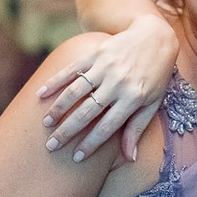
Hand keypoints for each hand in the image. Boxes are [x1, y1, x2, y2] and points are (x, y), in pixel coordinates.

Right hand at [38, 14, 177, 160]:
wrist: (156, 37)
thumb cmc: (155, 76)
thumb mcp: (152, 102)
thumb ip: (138, 128)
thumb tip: (130, 159)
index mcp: (133, 98)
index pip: (107, 127)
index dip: (91, 144)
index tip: (76, 158)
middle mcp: (118, 83)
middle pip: (87, 112)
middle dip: (67, 131)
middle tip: (51, 146)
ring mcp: (106, 67)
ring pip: (76, 91)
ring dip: (58, 108)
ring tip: (46, 123)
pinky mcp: (96, 53)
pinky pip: (72, 69)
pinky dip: (55, 81)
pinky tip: (40, 94)